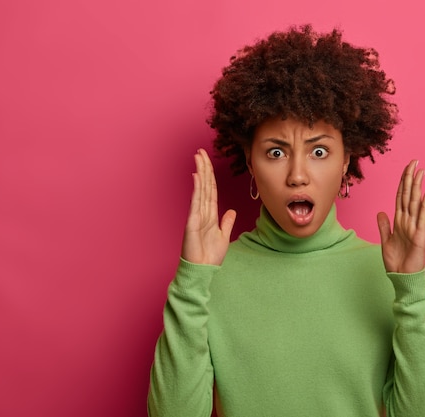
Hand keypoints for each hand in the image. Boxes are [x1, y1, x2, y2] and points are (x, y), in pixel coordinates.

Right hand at [181, 149, 235, 264]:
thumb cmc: (210, 256)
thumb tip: (231, 211)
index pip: (211, 190)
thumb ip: (226, 223)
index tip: (207, 161)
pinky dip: (197, 188)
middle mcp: (202, 212)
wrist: (202, 270)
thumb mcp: (223, 237)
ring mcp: (196, 216)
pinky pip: (196, 202)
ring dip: (200, 172)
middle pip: (205, 185)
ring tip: (199, 157)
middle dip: (204, 168)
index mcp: (210, 215)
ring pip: (200, 189)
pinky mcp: (193, 222)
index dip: (210, 175)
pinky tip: (197, 176)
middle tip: (201, 151)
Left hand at [377, 160, 424, 273]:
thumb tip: (380, 212)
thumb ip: (383, 226)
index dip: (403, 182)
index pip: (401, 197)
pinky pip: (422, 218)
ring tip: (420, 172)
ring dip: (418, 187)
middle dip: (411, 178)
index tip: (406, 168)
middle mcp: (408, 221)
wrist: (402, 277)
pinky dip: (424, 205)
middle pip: (409, 195)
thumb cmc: (396, 261)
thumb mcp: (385, 241)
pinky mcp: (420, 236)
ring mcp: (415, 227)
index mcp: (399, 221)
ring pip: (415, 202)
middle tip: (414, 162)